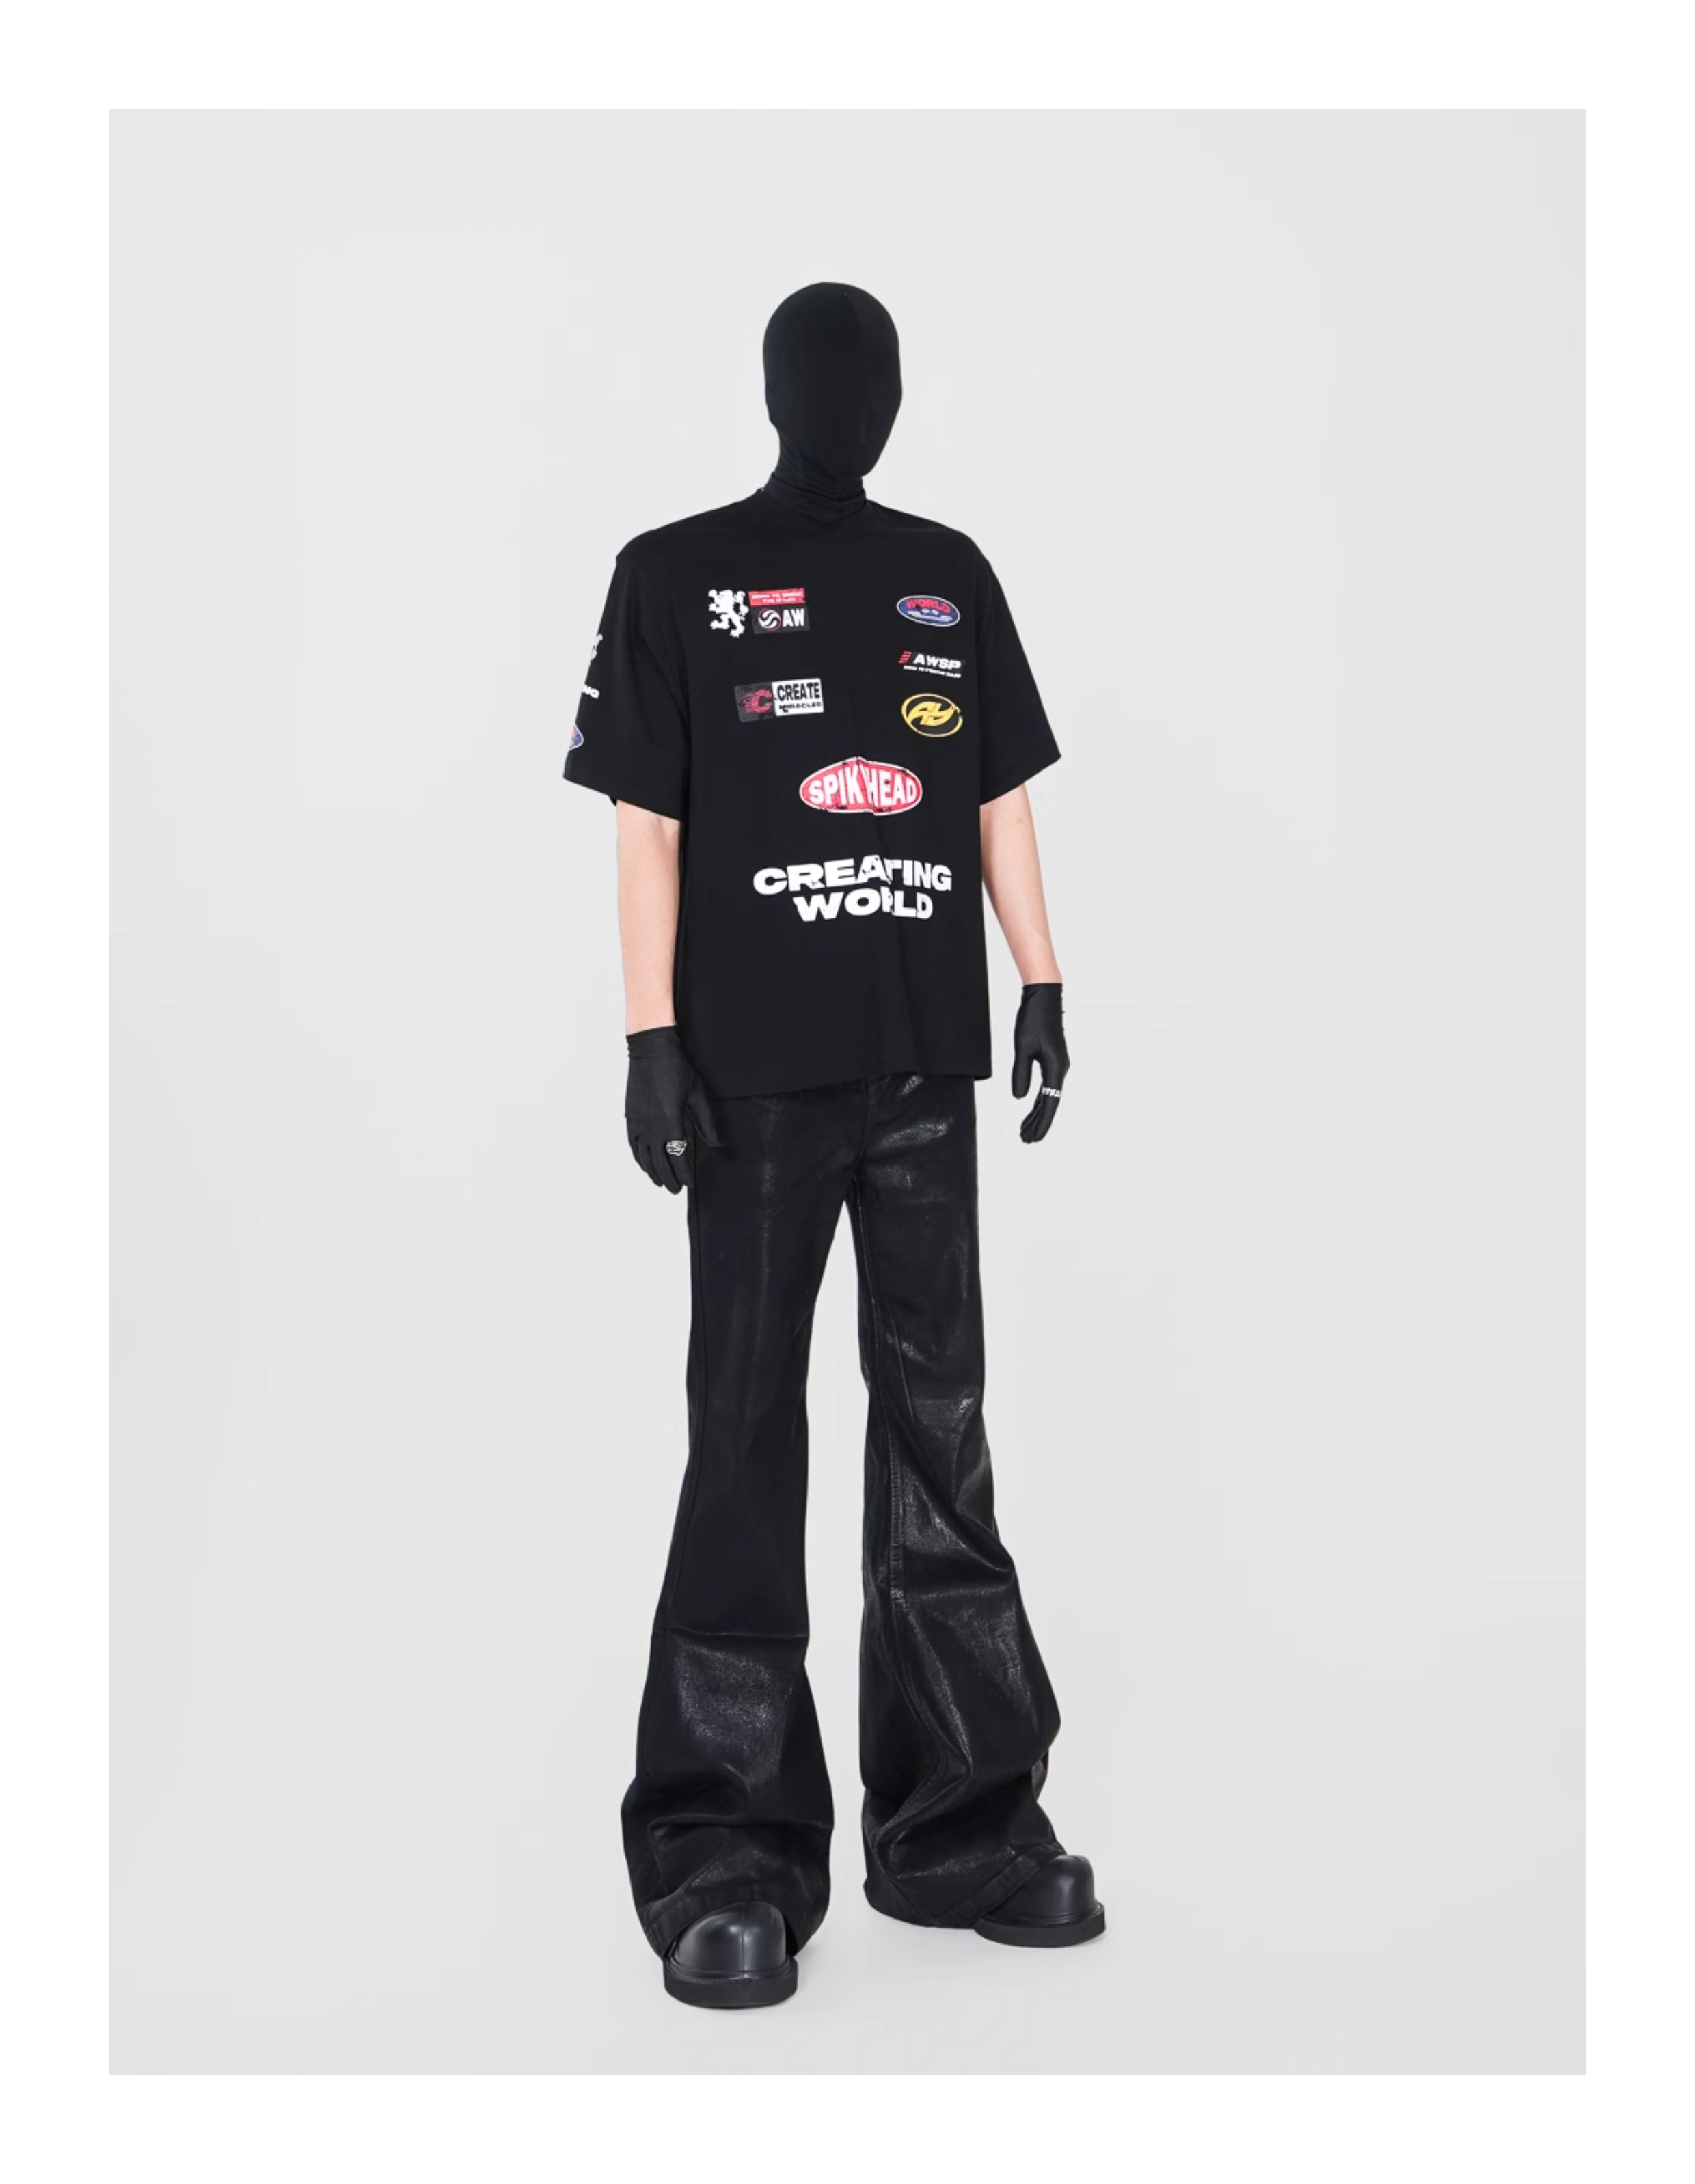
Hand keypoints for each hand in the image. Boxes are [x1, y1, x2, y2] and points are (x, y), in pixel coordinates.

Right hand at [624, 1026, 722, 1190]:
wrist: (650, 1049)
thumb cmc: (676, 1068)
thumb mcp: (698, 1094)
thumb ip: (707, 1122)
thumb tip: (717, 1144)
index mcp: (670, 1121)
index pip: (677, 1157)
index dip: (684, 1173)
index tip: (690, 1183)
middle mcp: (651, 1126)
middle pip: (659, 1162)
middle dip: (668, 1178)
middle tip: (676, 1189)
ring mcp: (638, 1122)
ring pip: (644, 1157)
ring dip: (653, 1172)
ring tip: (661, 1182)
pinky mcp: (630, 1117)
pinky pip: (633, 1145)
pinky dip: (639, 1158)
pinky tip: (644, 1164)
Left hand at [1010, 983, 1067, 1142]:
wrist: (1044, 997)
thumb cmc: (1033, 1019)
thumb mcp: (1023, 1047)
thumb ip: (1021, 1074)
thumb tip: (1019, 1099)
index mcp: (1055, 1067)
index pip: (1049, 1103)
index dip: (1041, 1123)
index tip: (1034, 1139)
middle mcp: (1060, 1069)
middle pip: (1050, 1103)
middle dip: (1038, 1123)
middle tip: (1026, 1140)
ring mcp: (1057, 1065)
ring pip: (1048, 1096)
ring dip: (1037, 1113)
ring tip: (1025, 1130)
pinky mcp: (1052, 1060)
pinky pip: (1046, 1087)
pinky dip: (1038, 1100)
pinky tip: (1030, 1109)